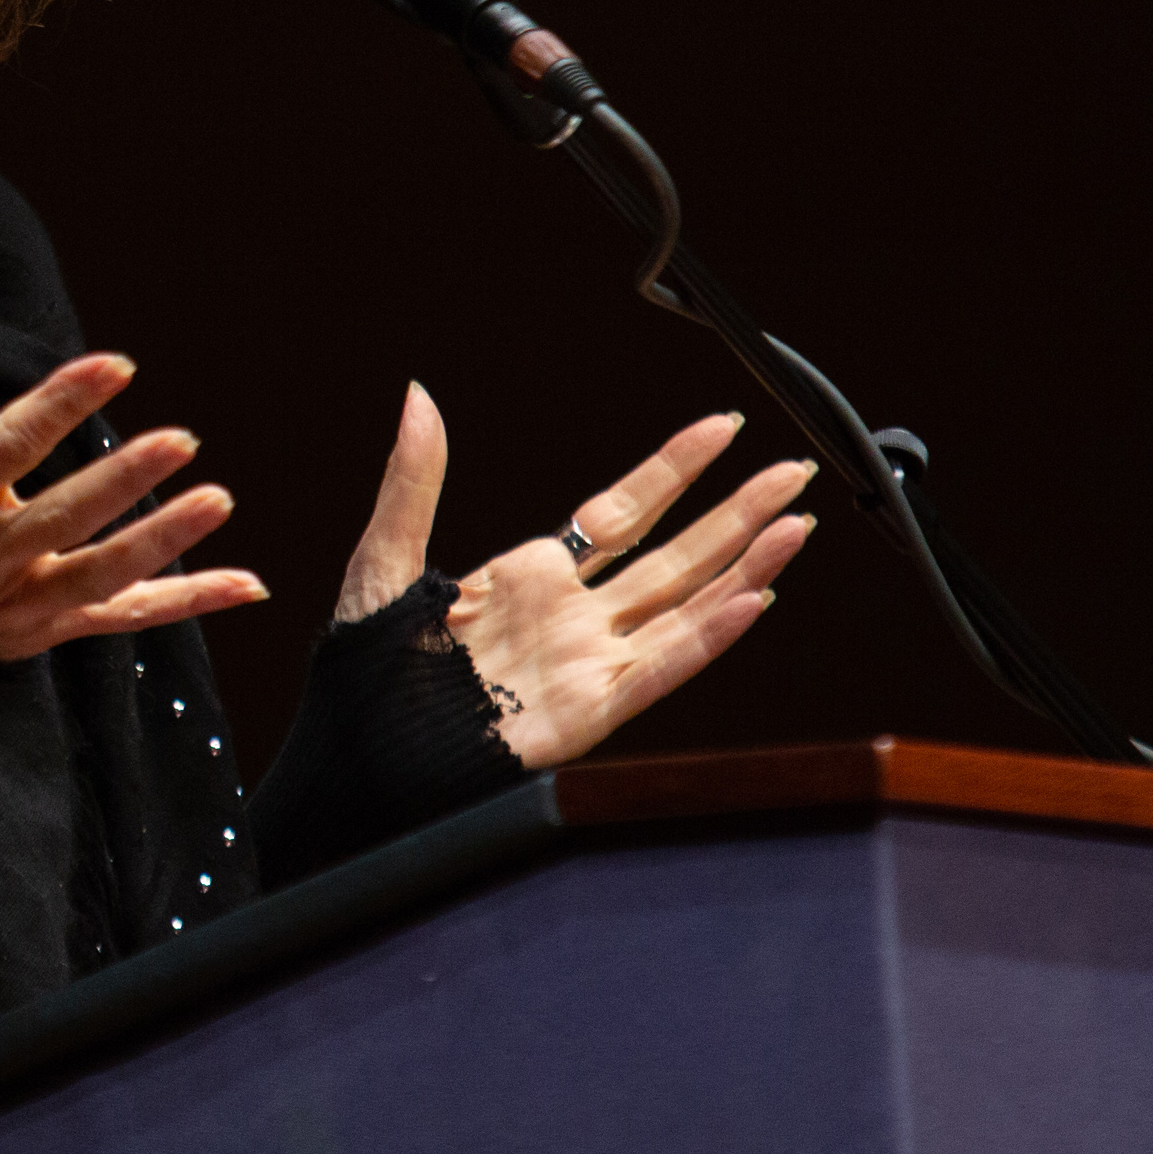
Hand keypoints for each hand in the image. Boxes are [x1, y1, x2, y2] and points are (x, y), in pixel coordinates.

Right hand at [0, 263, 267, 662]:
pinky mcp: (45, 634)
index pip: (5, 448)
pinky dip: (186, 602)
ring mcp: (16, 605)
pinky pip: (124, 619)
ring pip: (99, 576)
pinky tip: (248, 583)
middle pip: (60, 519)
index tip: (116, 363)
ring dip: (163, 543)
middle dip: (121, 482)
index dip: (58, 406)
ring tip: (220, 499)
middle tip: (183, 438)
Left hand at [337, 383, 815, 768]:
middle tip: (793, 472)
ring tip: (796, 526)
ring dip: (744, 569)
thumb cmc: (363, 673)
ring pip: (685, 608)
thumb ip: (413, 480)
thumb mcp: (385, 558)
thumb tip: (418, 396)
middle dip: (738, 513)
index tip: (722, 426)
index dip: (675, 468)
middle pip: (676, 555)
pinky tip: (749, 600)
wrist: (357, 757)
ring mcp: (587, 664)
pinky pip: (659, 670)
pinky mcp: (588, 711)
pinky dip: (706, 638)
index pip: (624, 511)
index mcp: (533, 576)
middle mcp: (574, 619)